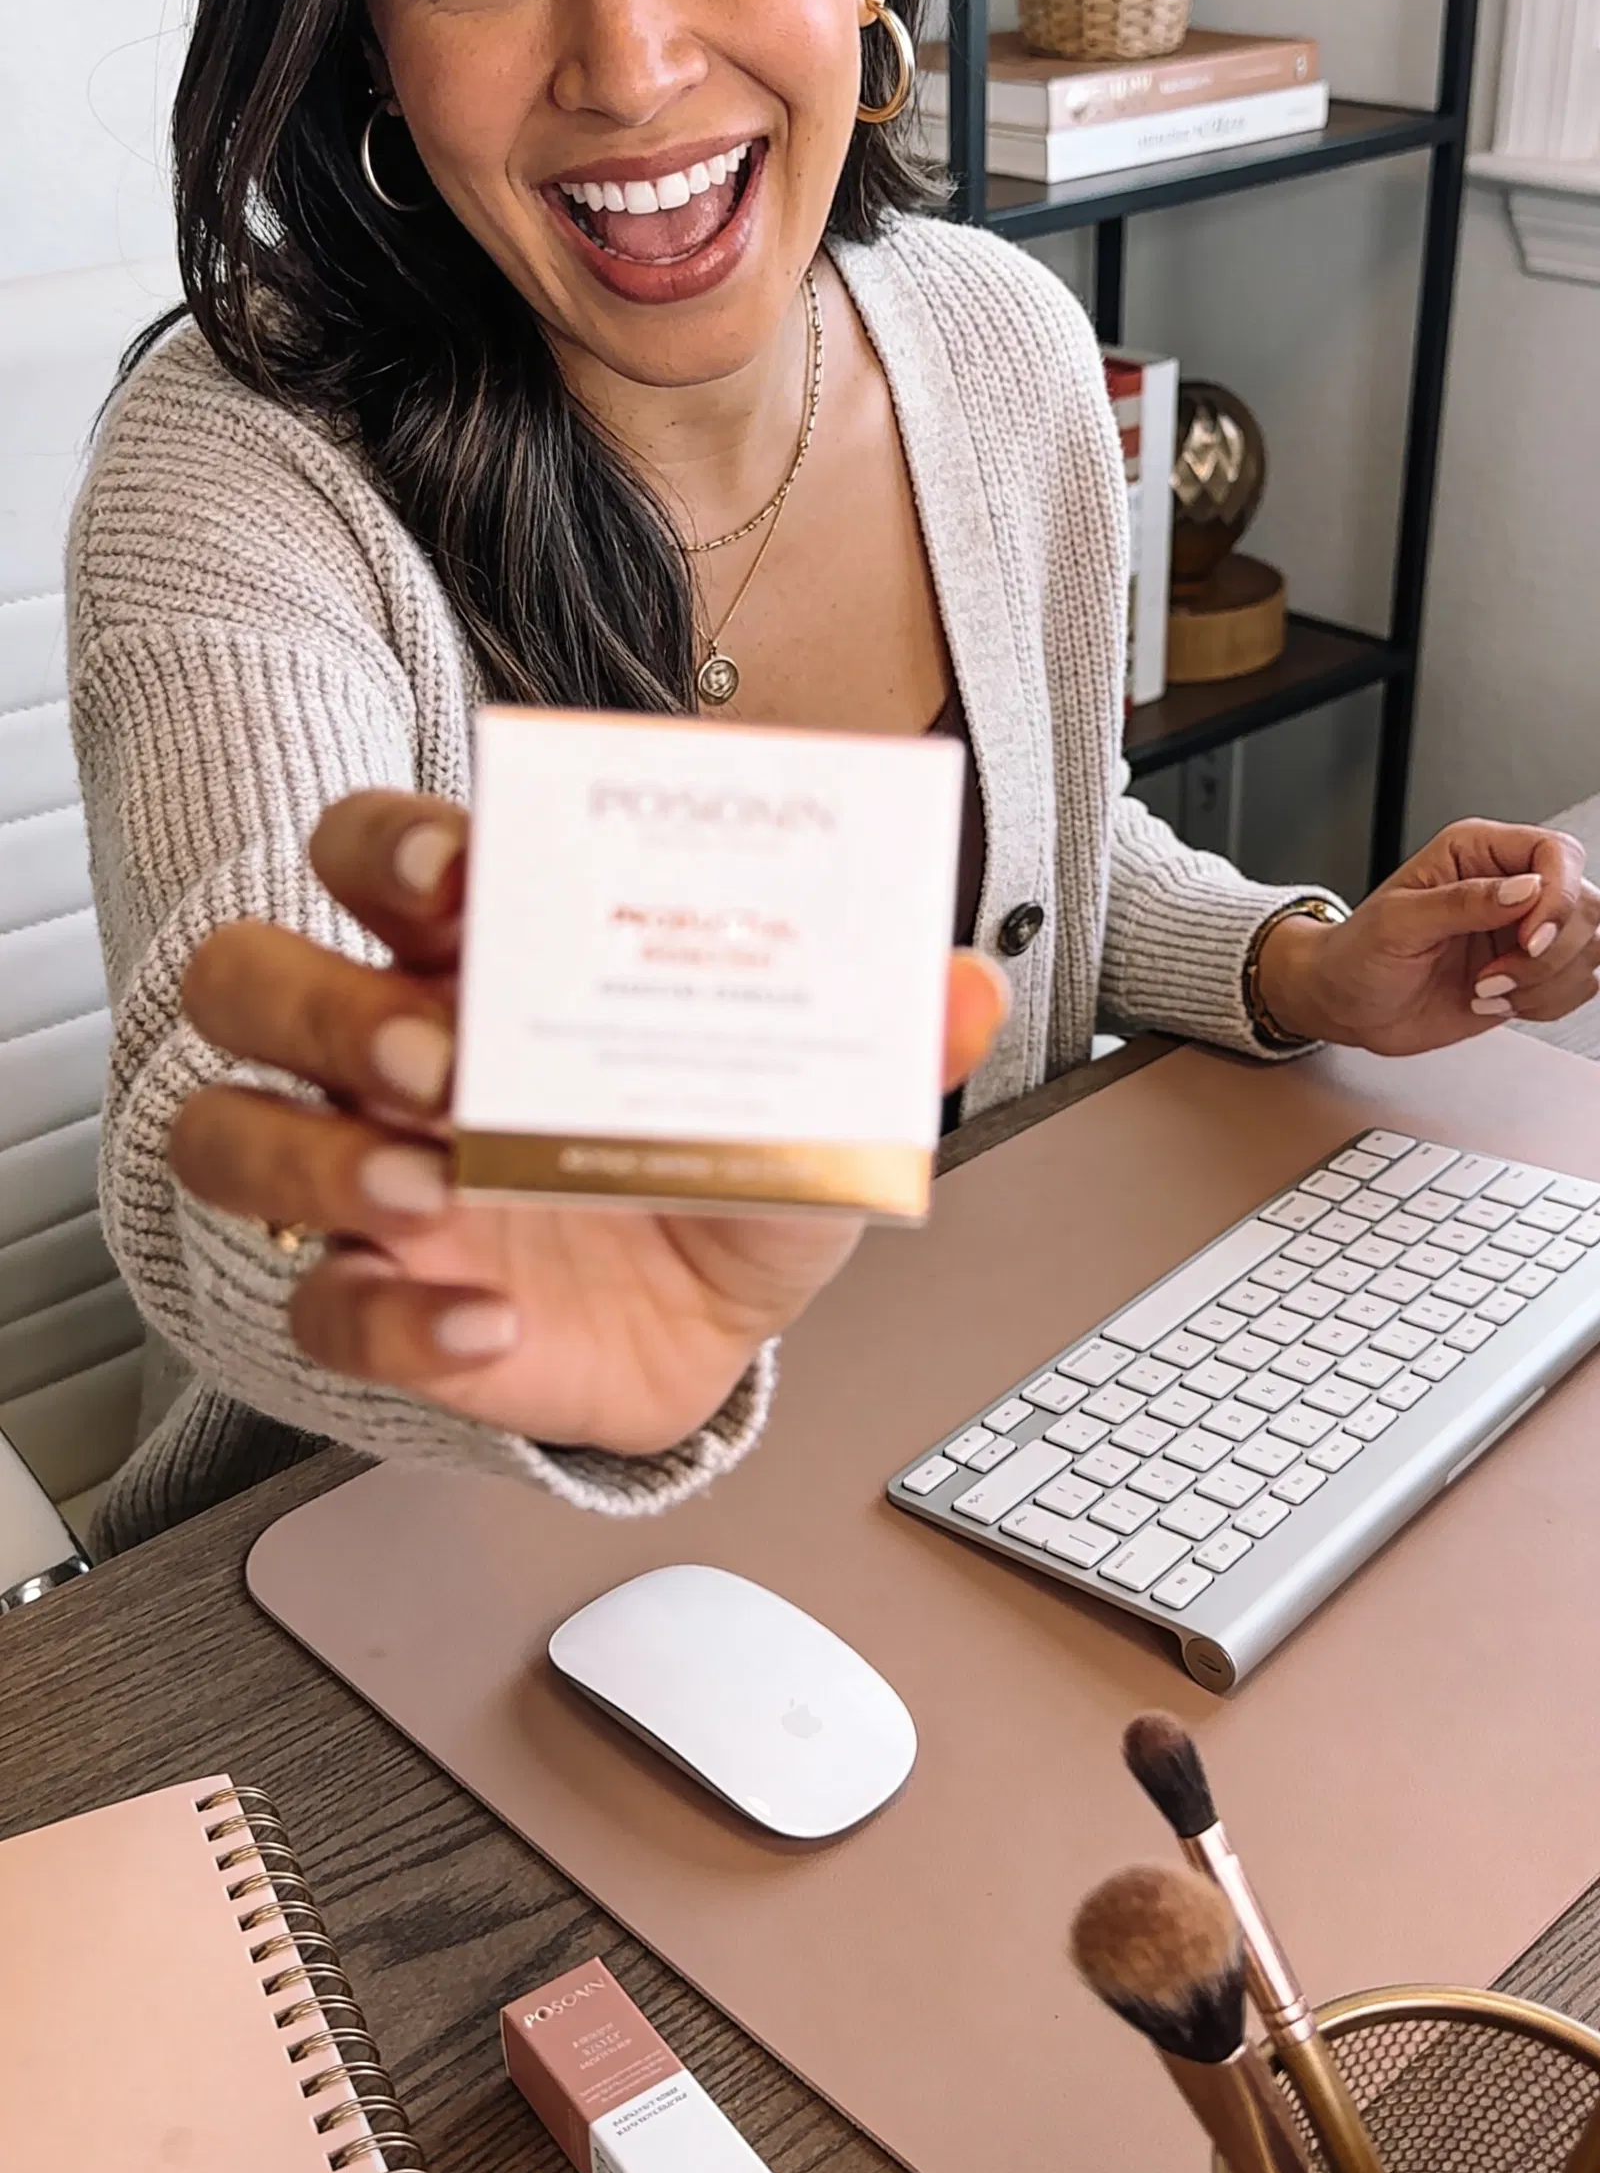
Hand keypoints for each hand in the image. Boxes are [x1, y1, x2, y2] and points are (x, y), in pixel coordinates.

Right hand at [171, 792, 1008, 1455]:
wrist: (707, 1329)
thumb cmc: (714, 1169)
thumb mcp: (803, 1094)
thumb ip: (877, 1032)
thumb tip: (960, 986)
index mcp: (480, 956)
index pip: (375, 853)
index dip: (391, 843)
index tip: (459, 868)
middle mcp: (392, 1052)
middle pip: (250, 978)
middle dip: (321, 1003)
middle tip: (434, 1052)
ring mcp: (363, 1179)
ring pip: (227, 1137)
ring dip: (309, 1157)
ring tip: (432, 1189)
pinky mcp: (374, 1303)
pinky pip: (318, 1312)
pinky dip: (397, 1323)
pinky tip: (492, 1322)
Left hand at [1255, 820, 1599, 1058]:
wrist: (1345, 1003)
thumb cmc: (1357, 953)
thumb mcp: (1397, 922)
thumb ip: (1462, 902)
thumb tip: (1526, 889)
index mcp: (1478, 852)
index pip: (1556, 853)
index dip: (1557, 897)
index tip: (1527, 939)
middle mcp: (1510, 887)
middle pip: (1586, 904)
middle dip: (1550, 952)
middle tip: (1494, 975)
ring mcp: (1524, 932)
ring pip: (1590, 949)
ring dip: (1546, 982)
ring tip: (1487, 990)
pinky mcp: (1530, 974)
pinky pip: (1576, 985)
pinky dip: (1544, 1003)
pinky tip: (1495, 1002)